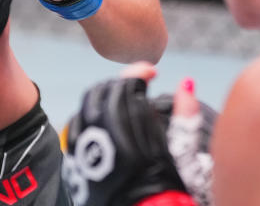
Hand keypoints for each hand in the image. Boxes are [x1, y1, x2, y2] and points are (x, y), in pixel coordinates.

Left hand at [61, 63, 189, 205]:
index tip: (152, 72)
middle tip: (138, 88)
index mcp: (128, 132)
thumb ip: (185, 115)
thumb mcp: (182, 154)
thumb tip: (186, 83)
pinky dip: (90, 117)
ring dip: (105, 98)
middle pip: (104, 90)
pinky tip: (105, 124)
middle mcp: (99, 136)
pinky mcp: (73, 160)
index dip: (140, 72)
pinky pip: (75, 125)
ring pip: (86, 104)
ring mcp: (81, 148)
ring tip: (123, 105)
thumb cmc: (166, 188)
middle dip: (122, 83)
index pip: (127, 84)